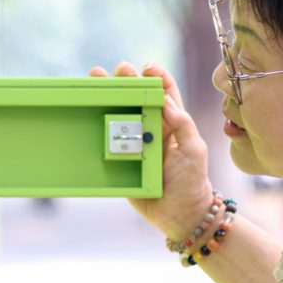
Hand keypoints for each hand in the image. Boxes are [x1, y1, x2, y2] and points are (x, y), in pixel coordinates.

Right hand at [90, 62, 214, 239]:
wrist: (178, 215)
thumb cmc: (191, 181)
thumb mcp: (194, 150)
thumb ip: (184, 125)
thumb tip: (166, 101)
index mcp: (171, 123)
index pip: (164, 93)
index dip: (157, 76)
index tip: (148, 68)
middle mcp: (150, 129)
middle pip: (137, 98)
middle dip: (126, 80)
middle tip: (118, 70)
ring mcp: (133, 144)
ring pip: (118, 114)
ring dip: (107, 97)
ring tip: (95, 80)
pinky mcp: (119, 160)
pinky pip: (106, 141)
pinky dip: (95, 126)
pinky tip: (87, 112)